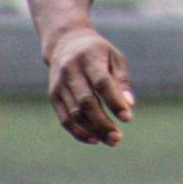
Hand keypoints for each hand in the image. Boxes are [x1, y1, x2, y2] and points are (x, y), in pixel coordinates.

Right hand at [45, 25, 134, 145]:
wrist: (65, 42)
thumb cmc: (98, 53)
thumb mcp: (115, 58)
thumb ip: (122, 80)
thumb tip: (129, 105)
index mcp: (89, 58)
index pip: (101, 83)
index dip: (114, 101)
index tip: (128, 118)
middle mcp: (71, 71)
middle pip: (86, 101)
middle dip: (103, 122)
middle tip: (118, 138)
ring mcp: (59, 84)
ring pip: (74, 113)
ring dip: (93, 130)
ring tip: (111, 140)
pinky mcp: (53, 95)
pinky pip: (64, 118)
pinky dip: (78, 131)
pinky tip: (94, 139)